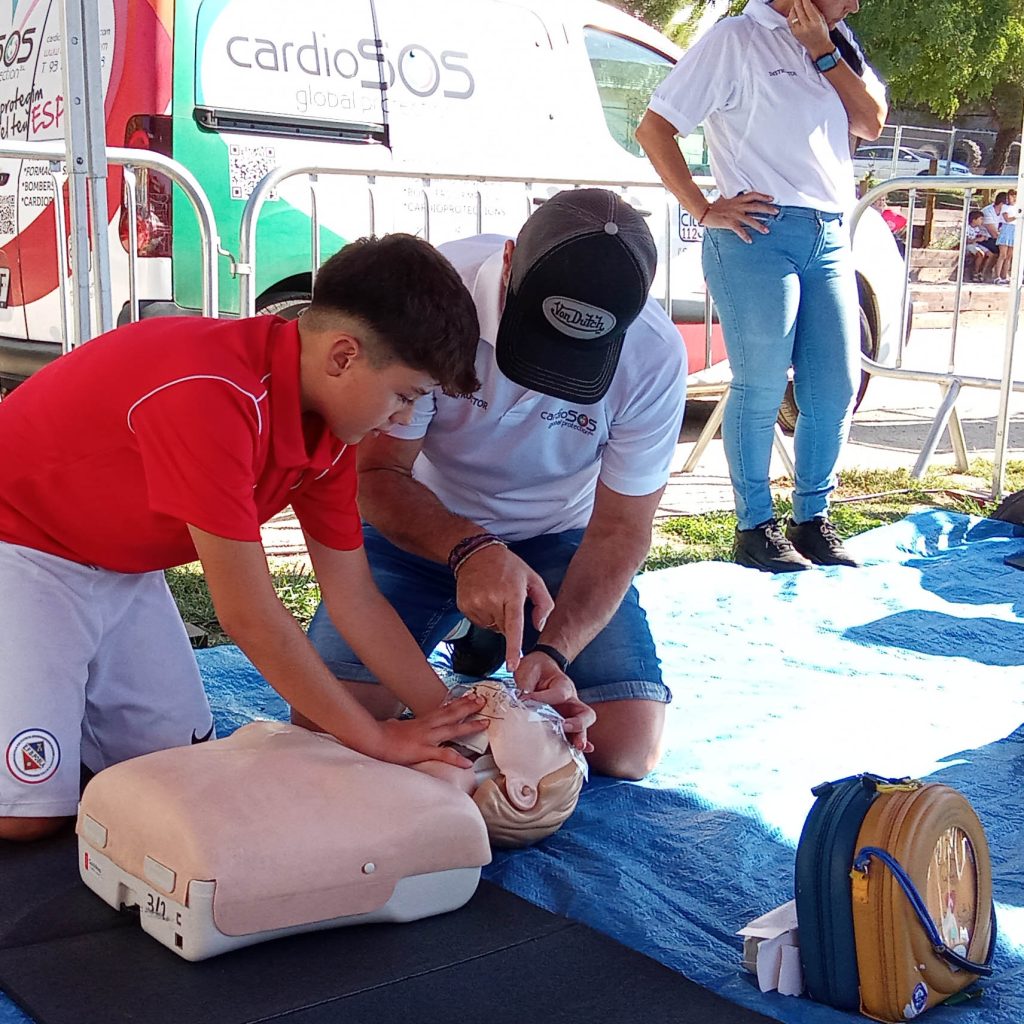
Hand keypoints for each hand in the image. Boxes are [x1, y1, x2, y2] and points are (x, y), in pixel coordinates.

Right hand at [372, 693, 488, 767]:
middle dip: (468, 707)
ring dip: (469, 725)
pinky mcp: (423, 751)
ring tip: (484, 723)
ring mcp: (426, 738)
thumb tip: (395, 724)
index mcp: (422, 721)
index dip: (458, 703)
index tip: (469, 697)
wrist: (373, 739)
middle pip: (452, 714)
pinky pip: (443, 755)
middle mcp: (427, 726)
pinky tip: (468, 763)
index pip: (443, 709)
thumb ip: (399, 725)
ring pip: (452, 729)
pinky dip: (456, 759)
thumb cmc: (381, 734)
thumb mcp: (393, 725)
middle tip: (482, 701)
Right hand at [455, 545, 553, 670]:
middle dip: (508, 620)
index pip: (513, 626)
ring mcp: (475, 604)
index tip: (512, 665)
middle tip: (506, 599)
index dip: (513, 648)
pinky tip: (483, 598)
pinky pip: (478, 622)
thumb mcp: (533, 579)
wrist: (476, 554)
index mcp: (511, 593)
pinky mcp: (464, 606)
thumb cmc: (509, 566)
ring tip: (493, 595)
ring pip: (491, 627)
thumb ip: (543, 603)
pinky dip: (483, 615)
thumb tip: (538, 626)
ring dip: (495, 617)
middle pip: (503, 629)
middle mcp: (492, 600)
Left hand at [514, 651, 595, 752]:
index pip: (559, 694)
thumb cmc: (535, 668)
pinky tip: (578, 752)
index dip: (543, 698)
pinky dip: (577, 742)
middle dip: (578, 723)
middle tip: (566, 727)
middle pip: (584, 713)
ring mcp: (569, 713)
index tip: (526, 699)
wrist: (540, 667)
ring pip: (582, 726)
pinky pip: (574, 733)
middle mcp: (571, 701)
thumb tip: (521, 701)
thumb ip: (526, 685)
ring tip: (577, 747)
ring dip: (579, 737)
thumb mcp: (529, 670)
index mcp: (563, 684)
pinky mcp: (564, 722)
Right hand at [700, 192, 777, 242]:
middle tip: (777, 212)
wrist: (703, 211)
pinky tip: (750, 240)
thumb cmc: (713, 207)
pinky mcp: (729, 223)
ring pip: (750, 219)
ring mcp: (734, 214)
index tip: (772, 199)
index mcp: (738, 200)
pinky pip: (739, 230)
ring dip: (759, 225)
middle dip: (767, 209)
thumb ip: (733, 200)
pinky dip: (745, 235)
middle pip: (756, 206)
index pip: (753, 195)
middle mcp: (738, 206)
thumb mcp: (725, 200)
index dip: (763, 196)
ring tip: (767, 231)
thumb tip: (736, 199)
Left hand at [788, 0, 830, 58]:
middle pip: (799, 9)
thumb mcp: (822, 20)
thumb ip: (815, 10)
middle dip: (798, 0)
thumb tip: (808, 1)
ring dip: (794, 7)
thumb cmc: (822, 33)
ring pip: (792, 14)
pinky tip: (794, 11)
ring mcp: (798, 30)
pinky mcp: (794, 33)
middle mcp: (806, 26)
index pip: (807, 6)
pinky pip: (789, 21)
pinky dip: (791, 14)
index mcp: (815, 22)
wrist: (818, 47)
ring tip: (796, 3)